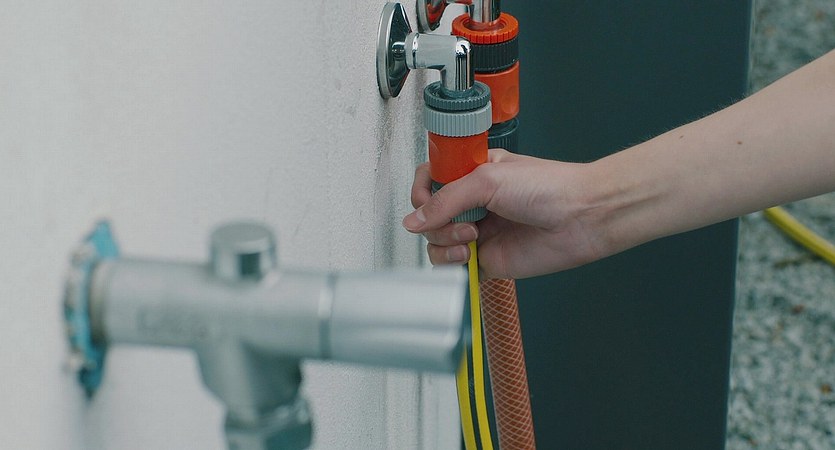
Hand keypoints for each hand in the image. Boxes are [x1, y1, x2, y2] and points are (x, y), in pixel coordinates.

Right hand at [403, 149, 605, 278]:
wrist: (582, 218)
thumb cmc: (549, 187)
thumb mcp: (488, 179)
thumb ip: (446, 200)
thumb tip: (413, 221)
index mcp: (472, 174)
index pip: (430, 181)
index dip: (421, 192)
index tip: (426, 199)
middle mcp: (473, 203)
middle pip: (428, 215)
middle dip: (436, 220)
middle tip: (463, 220)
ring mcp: (479, 232)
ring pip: (436, 242)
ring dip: (444, 242)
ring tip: (472, 237)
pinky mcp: (487, 260)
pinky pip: (453, 266)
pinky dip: (452, 263)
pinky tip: (471, 254)